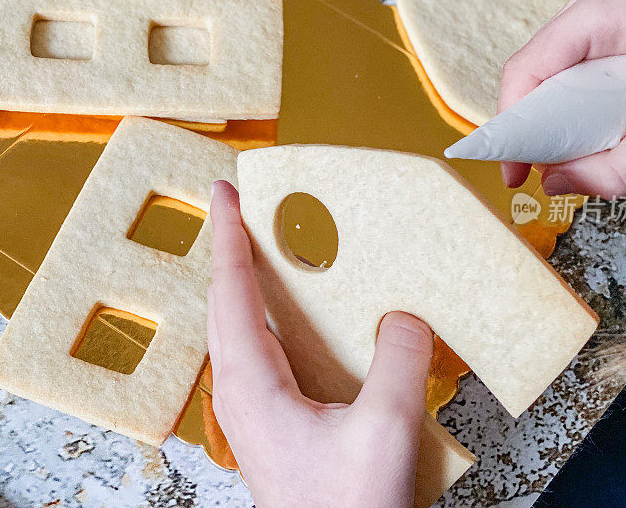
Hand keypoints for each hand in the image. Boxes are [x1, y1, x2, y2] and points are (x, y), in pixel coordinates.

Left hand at [207, 180, 433, 507]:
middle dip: (231, 249)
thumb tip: (402, 317)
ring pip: (235, 325)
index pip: (232, 290)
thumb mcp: (383, 431)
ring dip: (242, 280)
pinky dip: (262, 313)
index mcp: (251, 383)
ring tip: (260, 248)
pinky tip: (289, 313)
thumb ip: (397, 362)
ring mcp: (249, 407)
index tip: (226, 194)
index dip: (229, 235)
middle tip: (240, 210)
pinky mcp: (268, 418)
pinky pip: (255, 347)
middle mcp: (239, 391)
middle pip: (223, 301)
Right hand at [499, 0, 625, 197]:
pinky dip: (562, 103)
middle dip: (530, 124)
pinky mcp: (594, 23)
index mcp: (610, 9)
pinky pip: (558, 67)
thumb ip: (621, 168)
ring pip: (540, 70)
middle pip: (530, 69)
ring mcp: (591, 8)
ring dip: (545, 116)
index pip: (530, 67)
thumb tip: (556, 185)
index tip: (515, 172)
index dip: (512, 124)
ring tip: (568, 150)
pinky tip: (580, 126)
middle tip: (544, 169)